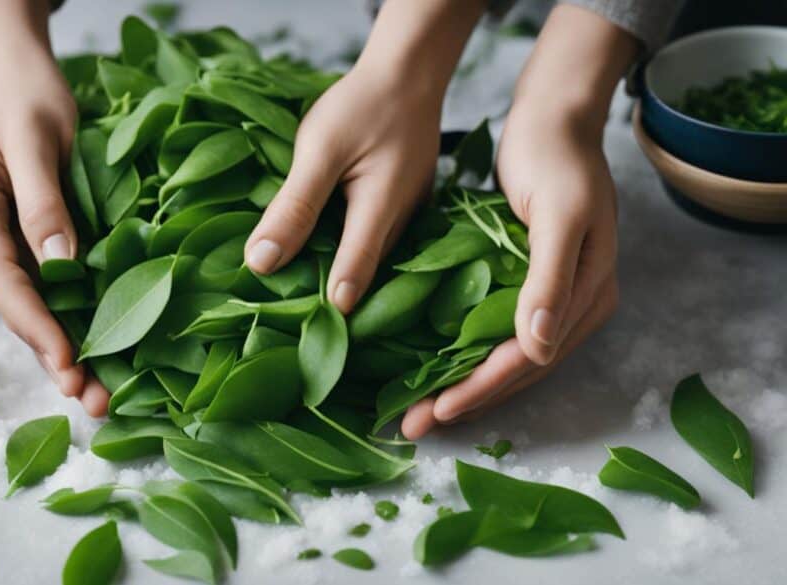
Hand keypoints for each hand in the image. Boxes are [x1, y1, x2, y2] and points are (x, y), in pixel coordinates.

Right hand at [0, 0, 108, 414]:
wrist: (4, 79)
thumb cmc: (18, 98)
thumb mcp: (32, 137)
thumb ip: (42, 200)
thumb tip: (60, 265)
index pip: (0, 279)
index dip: (35, 324)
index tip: (69, 360)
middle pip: (13, 309)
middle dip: (55, 357)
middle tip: (98, 401)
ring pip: (27, 310)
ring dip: (63, 352)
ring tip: (102, 395)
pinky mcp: (14, 251)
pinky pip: (40, 294)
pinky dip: (67, 325)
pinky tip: (96, 355)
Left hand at [243, 0, 484, 312]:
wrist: (407, 74)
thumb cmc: (360, 105)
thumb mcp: (318, 149)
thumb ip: (294, 206)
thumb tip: (261, 262)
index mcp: (382, 205)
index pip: (357, 264)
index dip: (337, 299)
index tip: (320, 335)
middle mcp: (403, 217)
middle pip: (370, 267)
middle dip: (343, 295)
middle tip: (308, 331)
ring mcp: (410, 212)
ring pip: (377, 255)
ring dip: (350, 274)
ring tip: (314, 306)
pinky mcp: (406, 205)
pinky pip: (381, 238)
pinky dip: (358, 251)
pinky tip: (333, 260)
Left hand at [401, 108, 619, 438]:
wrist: (553, 119)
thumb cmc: (556, 161)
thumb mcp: (559, 216)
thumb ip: (550, 282)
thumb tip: (538, 349)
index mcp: (589, 297)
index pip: (529, 359)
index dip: (483, 387)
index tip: (437, 407)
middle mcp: (574, 307)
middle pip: (516, 370)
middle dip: (465, 399)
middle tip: (413, 425)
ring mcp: (553, 298)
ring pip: (504, 358)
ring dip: (461, 384)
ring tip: (416, 409)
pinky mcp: (528, 284)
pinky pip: (495, 332)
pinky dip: (464, 353)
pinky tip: (432, 365)